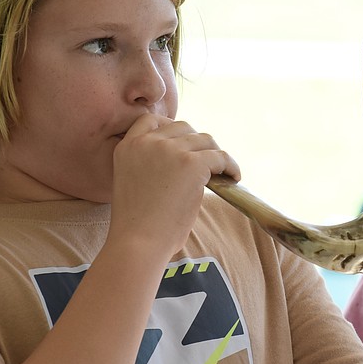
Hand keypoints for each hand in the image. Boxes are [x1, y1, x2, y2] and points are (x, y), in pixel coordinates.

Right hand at [108, 113, 240, 260]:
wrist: (138, 243)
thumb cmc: (137, 225)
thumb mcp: (134, 182)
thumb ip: (151, 163)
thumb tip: (186, 157)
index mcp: (128, 146)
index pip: (151, 120)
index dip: (171, 129)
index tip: (183, 143)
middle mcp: (147, 142)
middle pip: (183, 127)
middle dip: (197, 143)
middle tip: (207, 163)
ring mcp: (169, 150)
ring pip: (204, 140)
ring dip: (214, 154)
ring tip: (222, 172)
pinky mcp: (191, 163)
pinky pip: (221, 156)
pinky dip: (231, 166)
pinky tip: (234, 178)